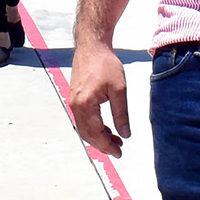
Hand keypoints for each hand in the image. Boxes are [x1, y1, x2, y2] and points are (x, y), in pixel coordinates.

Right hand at [66, 38, 131, 156]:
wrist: (92, 46)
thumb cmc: (106, 64)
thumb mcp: (119, 89)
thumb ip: (121, 114)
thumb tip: (125, 134)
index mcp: (86, 104)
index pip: (96, 133)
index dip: (107, 146)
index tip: (119, 153)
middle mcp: (76, 105)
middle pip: (87, 134)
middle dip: (102, 144)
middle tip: (118, 150)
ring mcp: (74, 101)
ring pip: (84, 128)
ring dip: (98, 137)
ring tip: (115, 140)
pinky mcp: (75, 97)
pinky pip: (83, 119)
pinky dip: (94, 127)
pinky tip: (106, 128)